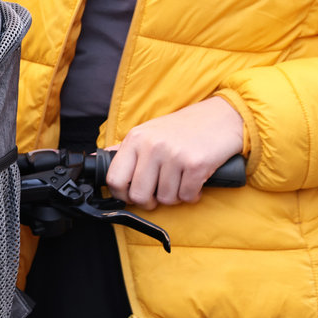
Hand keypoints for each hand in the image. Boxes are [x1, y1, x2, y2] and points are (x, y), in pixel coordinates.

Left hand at [105, 97, 245, 209]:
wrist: (224, 116)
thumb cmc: (184, 128)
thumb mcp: (149, 132)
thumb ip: (125, 149)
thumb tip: (93, 160)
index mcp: (136, 139)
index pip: (114, 179)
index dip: (121, 194)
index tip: (132, 195)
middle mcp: (152, 146)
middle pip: (139, 195)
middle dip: (150, 201)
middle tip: (159, 195)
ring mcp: (174, 155)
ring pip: (166, 198)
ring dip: (175, 197)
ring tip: (180, 182)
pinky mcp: (196, 164)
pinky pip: (187, 196)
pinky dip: (192, 195)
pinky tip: (195, 183)